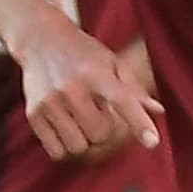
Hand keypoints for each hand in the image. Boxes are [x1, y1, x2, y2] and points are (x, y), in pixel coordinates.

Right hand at [18, 14, 161, 160]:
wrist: (40, 40)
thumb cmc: (83, 53)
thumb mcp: (112, 62)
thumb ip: (134, 89)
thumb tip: (158, 111)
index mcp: (96, 73)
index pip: (122, 101)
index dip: (138, 122)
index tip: (152, 142)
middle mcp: (71, 87)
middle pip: (100, 134)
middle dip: (105, 130)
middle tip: (98, 114)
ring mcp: (49, 101)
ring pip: (78, 146)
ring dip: (84, 140)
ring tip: (81, 120)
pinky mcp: (33, 114)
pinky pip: (57, 151)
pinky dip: (65, 147)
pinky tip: (66, 128)